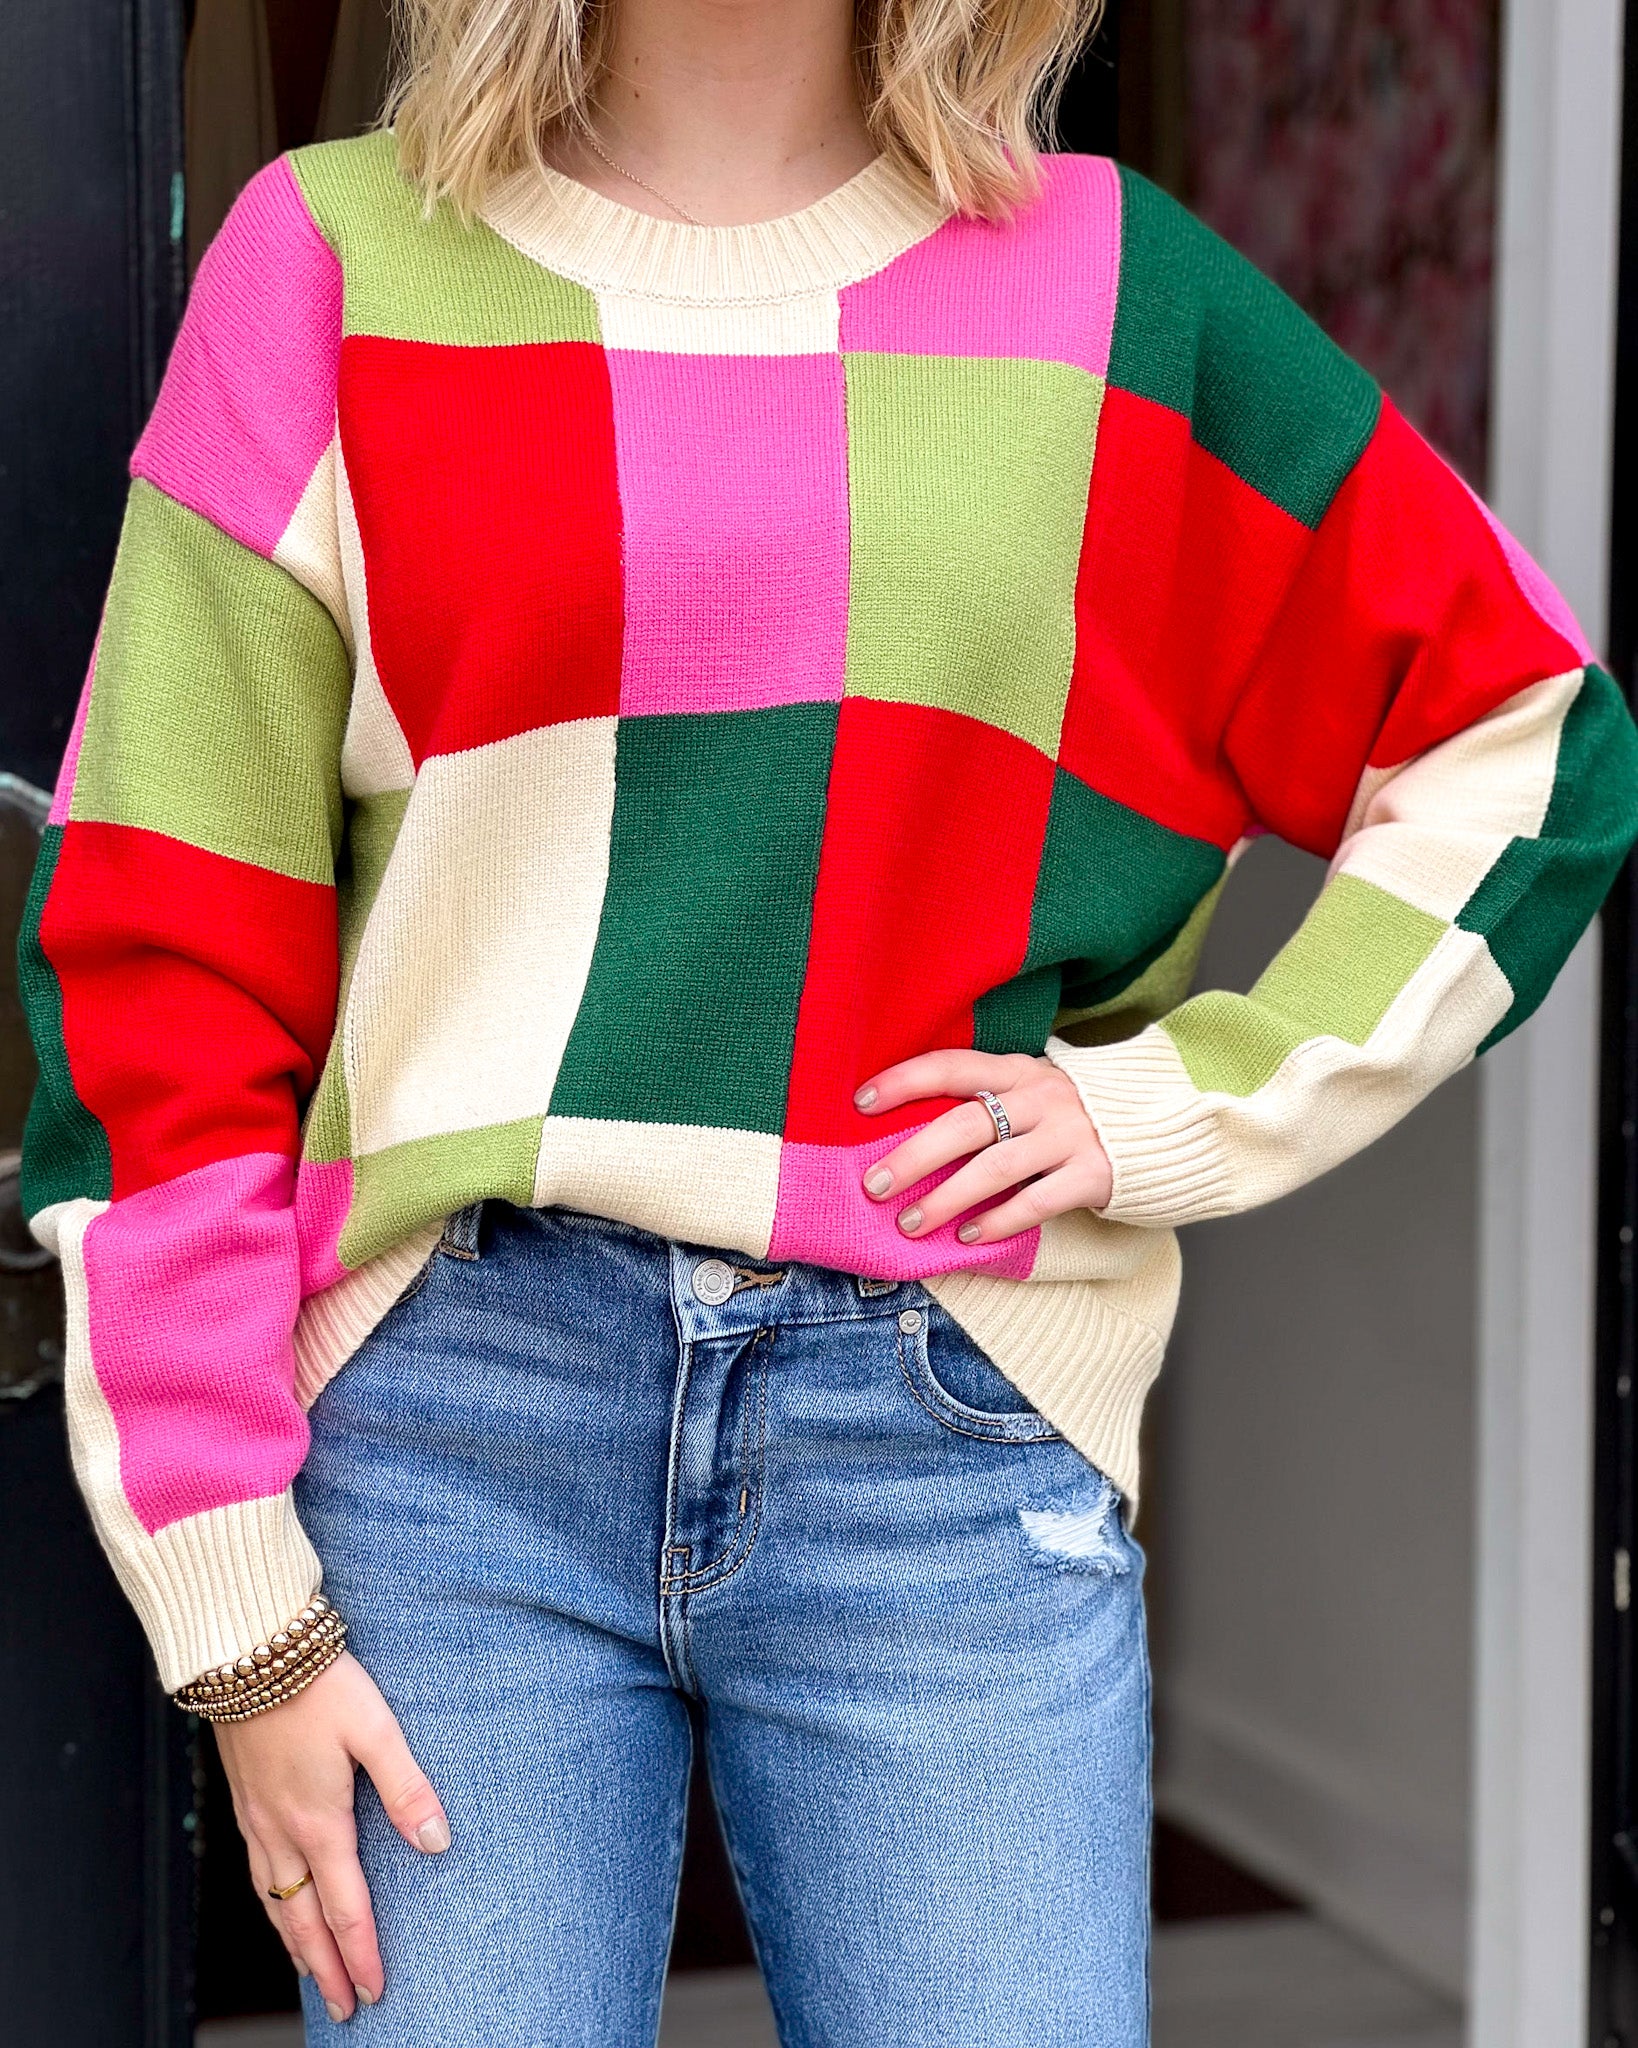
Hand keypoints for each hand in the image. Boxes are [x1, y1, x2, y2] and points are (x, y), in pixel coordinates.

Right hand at [214, 1649, 449, 2022]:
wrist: (247, 1650)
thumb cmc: (317, 1684)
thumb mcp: (376, 1729)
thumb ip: (407, 1787)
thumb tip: (437, 1842)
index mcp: (318, 1821)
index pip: (345, 1907)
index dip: (361, 1953)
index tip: (375, 1990)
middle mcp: (281, 1830)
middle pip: (302, 1919)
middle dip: (325, 1968)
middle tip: (345, 2007)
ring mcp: (256, 1817)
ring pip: (273, 1900)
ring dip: (294, 1942)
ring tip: (311, 1973)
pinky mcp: (243, 1798)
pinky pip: (256, 1871)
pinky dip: (270, 1904)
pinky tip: (277, 1902)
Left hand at [855, 1051, 1111, 1243]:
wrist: (1160, 1129)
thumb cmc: (1071, 1117)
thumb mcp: (1031, 1093)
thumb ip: (985, 1102)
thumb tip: (905, 1131)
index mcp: (1019, 1071)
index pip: (952, 1066)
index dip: (905, 1080)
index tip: (861, 1102)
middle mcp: (1043, 1097)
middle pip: (967, 1123)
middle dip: (914, 1156)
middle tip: (874, 1185)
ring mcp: (1071, 1135)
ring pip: (996, 1167)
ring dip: (947, 1198)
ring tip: (910, 1223)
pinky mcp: (1094, 1174)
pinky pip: (1037, 1202)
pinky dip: (998, 1222)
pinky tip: (968, 1239)